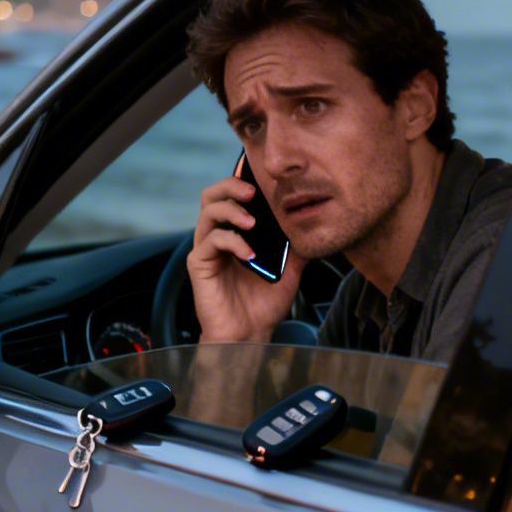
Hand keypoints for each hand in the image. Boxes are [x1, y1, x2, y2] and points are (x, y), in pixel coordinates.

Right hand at [188, 176, 301, 343]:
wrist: (252, 334)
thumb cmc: (265, 303)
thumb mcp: (290, 269)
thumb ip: (295, 245)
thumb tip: (312, 223)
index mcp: (235, 232)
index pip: (231, 195)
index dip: (242, 180)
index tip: (262, 178)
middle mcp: (217, 236)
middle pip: (212, 195)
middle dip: (231, 186)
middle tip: (253, 192)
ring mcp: (206, 249)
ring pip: (208, 211)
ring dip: (232, 210)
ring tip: (252, 222)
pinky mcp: (199, 264)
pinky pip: (211, 241)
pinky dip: (233, 242)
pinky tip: (250, 255)